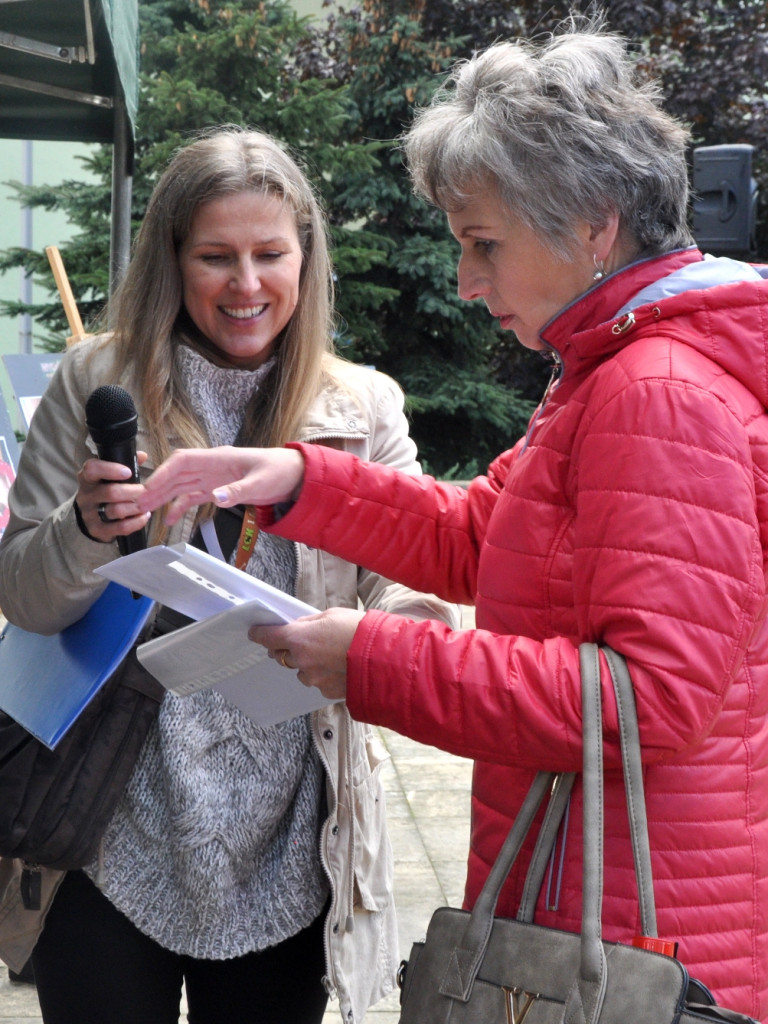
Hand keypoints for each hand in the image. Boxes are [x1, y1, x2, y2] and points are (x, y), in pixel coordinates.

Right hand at [75, 452, 149, 543]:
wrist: (89, 518)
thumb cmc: (104, 491)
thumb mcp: (109, 477)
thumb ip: (125, 464)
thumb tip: (142, 455)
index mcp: (88, 478)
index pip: (92, 469)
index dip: (110, 469)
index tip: (128, 471)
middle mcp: (86, 496)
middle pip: (110, 492)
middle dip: (132, 492)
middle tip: (146, 491)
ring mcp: (90, 514)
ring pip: (116, 510)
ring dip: (136, 507)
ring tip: (148, 504)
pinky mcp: (98, 530)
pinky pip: (119, 527)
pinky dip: (136, 522)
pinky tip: (144, 516)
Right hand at [138, 446, 304, 524]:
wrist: (293, 475)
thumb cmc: (278, 471)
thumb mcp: (260, 482)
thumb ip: (237, 490)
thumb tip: (216, 497)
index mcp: (218, 458)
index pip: (182, 461)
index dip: (163, 473)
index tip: (149, 488)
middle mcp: (210, 466)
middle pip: (176, 474)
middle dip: (157, 487)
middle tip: (139, 503)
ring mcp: (213, 478)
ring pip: (181, 485)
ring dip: (163, 497)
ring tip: (145, 510)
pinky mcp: (217, 489)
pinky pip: (193, 496)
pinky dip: (180, 506)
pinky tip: (169, 519)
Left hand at [249, 608, 364, 699]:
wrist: (383, 658)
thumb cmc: (359, 631)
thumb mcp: (331, 615)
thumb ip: (309, 622)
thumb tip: (297, 626)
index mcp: (299, 639)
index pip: (268, 637)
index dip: (260, 633)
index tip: (255, 632)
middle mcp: (301, 661)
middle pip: (282, 655)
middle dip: (288, 648)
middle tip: (302, 641)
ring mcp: (313, 679)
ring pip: (301, 671)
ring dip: (308, 663)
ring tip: (330, 655)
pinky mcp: (325, 692)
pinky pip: (317, 682)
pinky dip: (324, 675)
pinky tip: (339, 667)